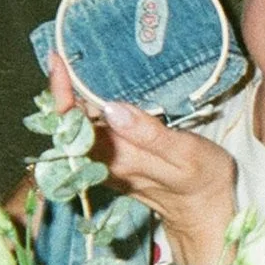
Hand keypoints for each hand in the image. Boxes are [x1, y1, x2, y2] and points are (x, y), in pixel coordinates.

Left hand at [47, 54, 237, 264]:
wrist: (204, 210)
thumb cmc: (202, 178)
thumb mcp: (185, 153)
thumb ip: (149, 134)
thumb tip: (111, 109)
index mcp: (117, 159)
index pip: (73, 127)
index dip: (61, 93)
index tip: (59, 62)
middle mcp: (104, 162)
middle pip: (67, 124)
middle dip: (62, 88)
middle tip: (65, 54)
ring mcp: (106, 162)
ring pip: (76, 127)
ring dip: (72, 96)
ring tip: (75, 63)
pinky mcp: (112, 160)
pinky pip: (89, 131)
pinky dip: (85, 107)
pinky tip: (93, 89)